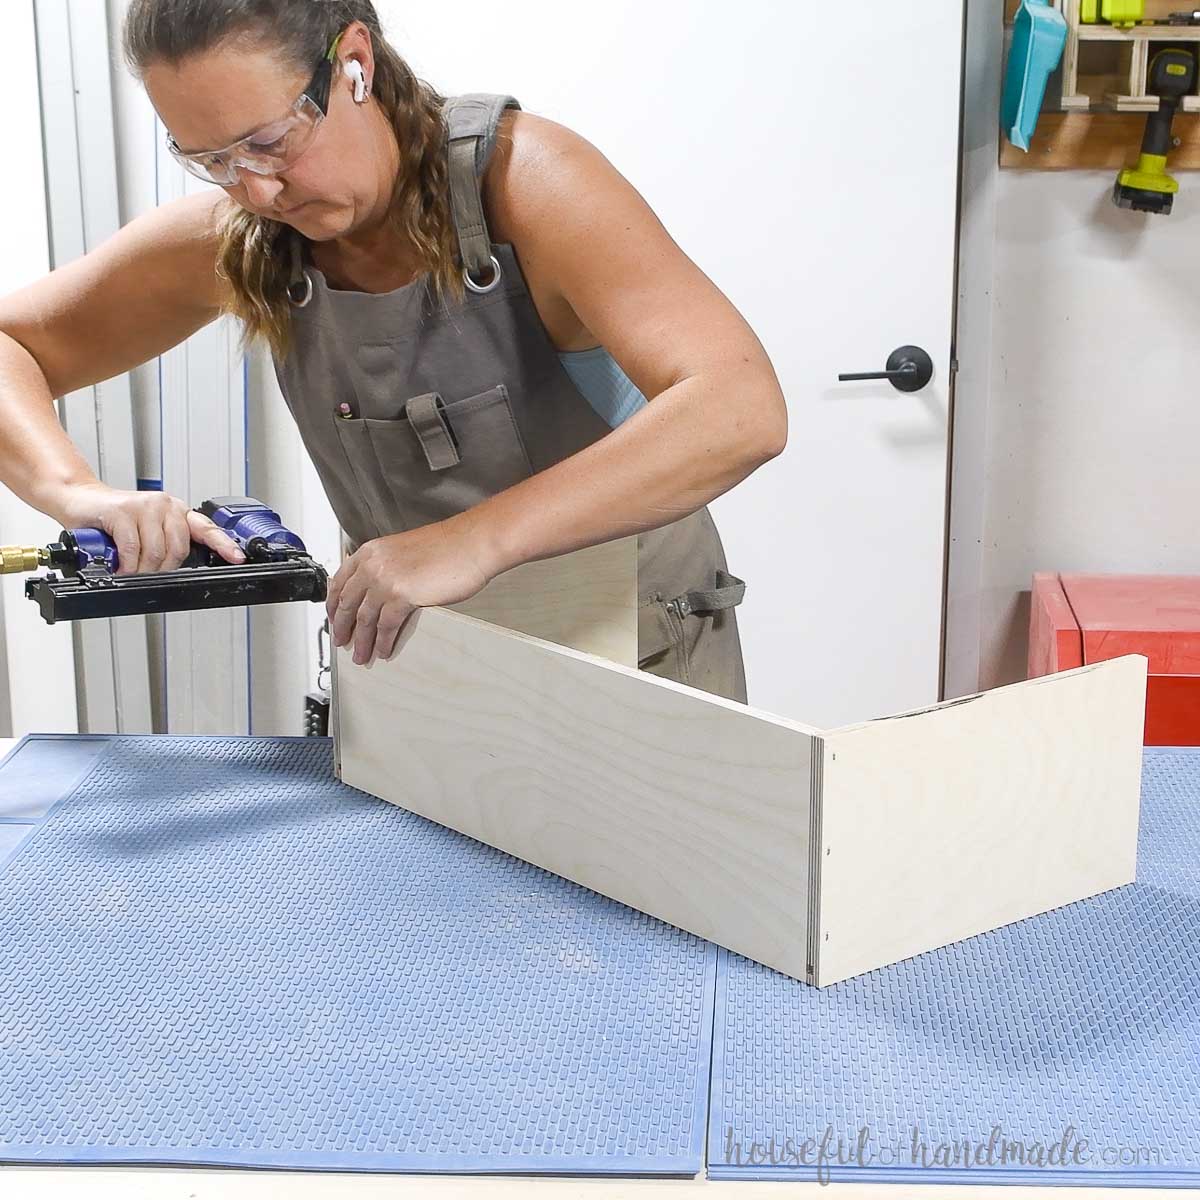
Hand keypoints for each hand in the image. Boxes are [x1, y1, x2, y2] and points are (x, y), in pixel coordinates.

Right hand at [50, 482, 245, 573]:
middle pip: (178, 550)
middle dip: (162, 568)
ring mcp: (144, 506)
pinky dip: (126, 564)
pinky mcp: (122, 511)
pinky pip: (132, 549)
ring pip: (156, 552)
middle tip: (146, 569)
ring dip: (141, 569)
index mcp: (177, 511)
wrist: (80, 501)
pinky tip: (121, 565)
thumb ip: (167, 543)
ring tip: (130, 566)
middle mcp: (165, 505)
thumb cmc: (115, 521)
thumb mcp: (148, 531)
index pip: (207, 529)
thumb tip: (180, 568)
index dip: (224, 545)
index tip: (237, 557)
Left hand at [326, 516, 496, 665]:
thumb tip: (378, 590)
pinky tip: (383, 649)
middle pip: (347, 603)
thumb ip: (386, 567)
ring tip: (362, 654)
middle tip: (341, 641)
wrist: (471, 544)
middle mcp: (373, 564)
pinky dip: (383, 641)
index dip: (333, 605)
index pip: (340, 582)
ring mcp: (385, 580)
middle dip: (342, 627)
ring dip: (362, 641)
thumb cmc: (448, 547)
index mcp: (371, 551)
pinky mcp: (402, 596)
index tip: (333, 617)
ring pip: (364, 619)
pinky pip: (386, 626)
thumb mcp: (404, 550)